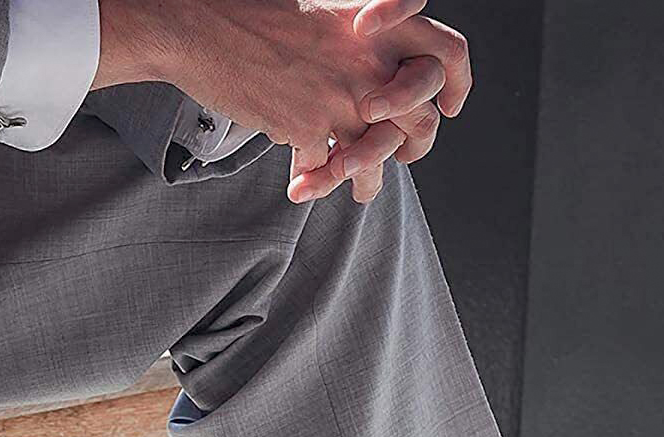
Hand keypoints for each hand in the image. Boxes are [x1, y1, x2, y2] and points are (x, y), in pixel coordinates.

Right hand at [96, 0, 471, 203]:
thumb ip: (355, 44)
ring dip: (369, 178)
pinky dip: (315, 183)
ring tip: (363, 192)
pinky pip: (327, 168)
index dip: (458, 86)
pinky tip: (302, 187)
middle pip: (422, 117)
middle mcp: (372, 60)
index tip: (451, 108)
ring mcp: (341, 97)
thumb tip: (368, 79)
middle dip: (416, 145)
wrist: (204, 24)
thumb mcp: (324, 14)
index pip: (449, 55)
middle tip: (405, 156)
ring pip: (378, 154)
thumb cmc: (255, 15)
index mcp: (382, 25)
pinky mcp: (307, 126)